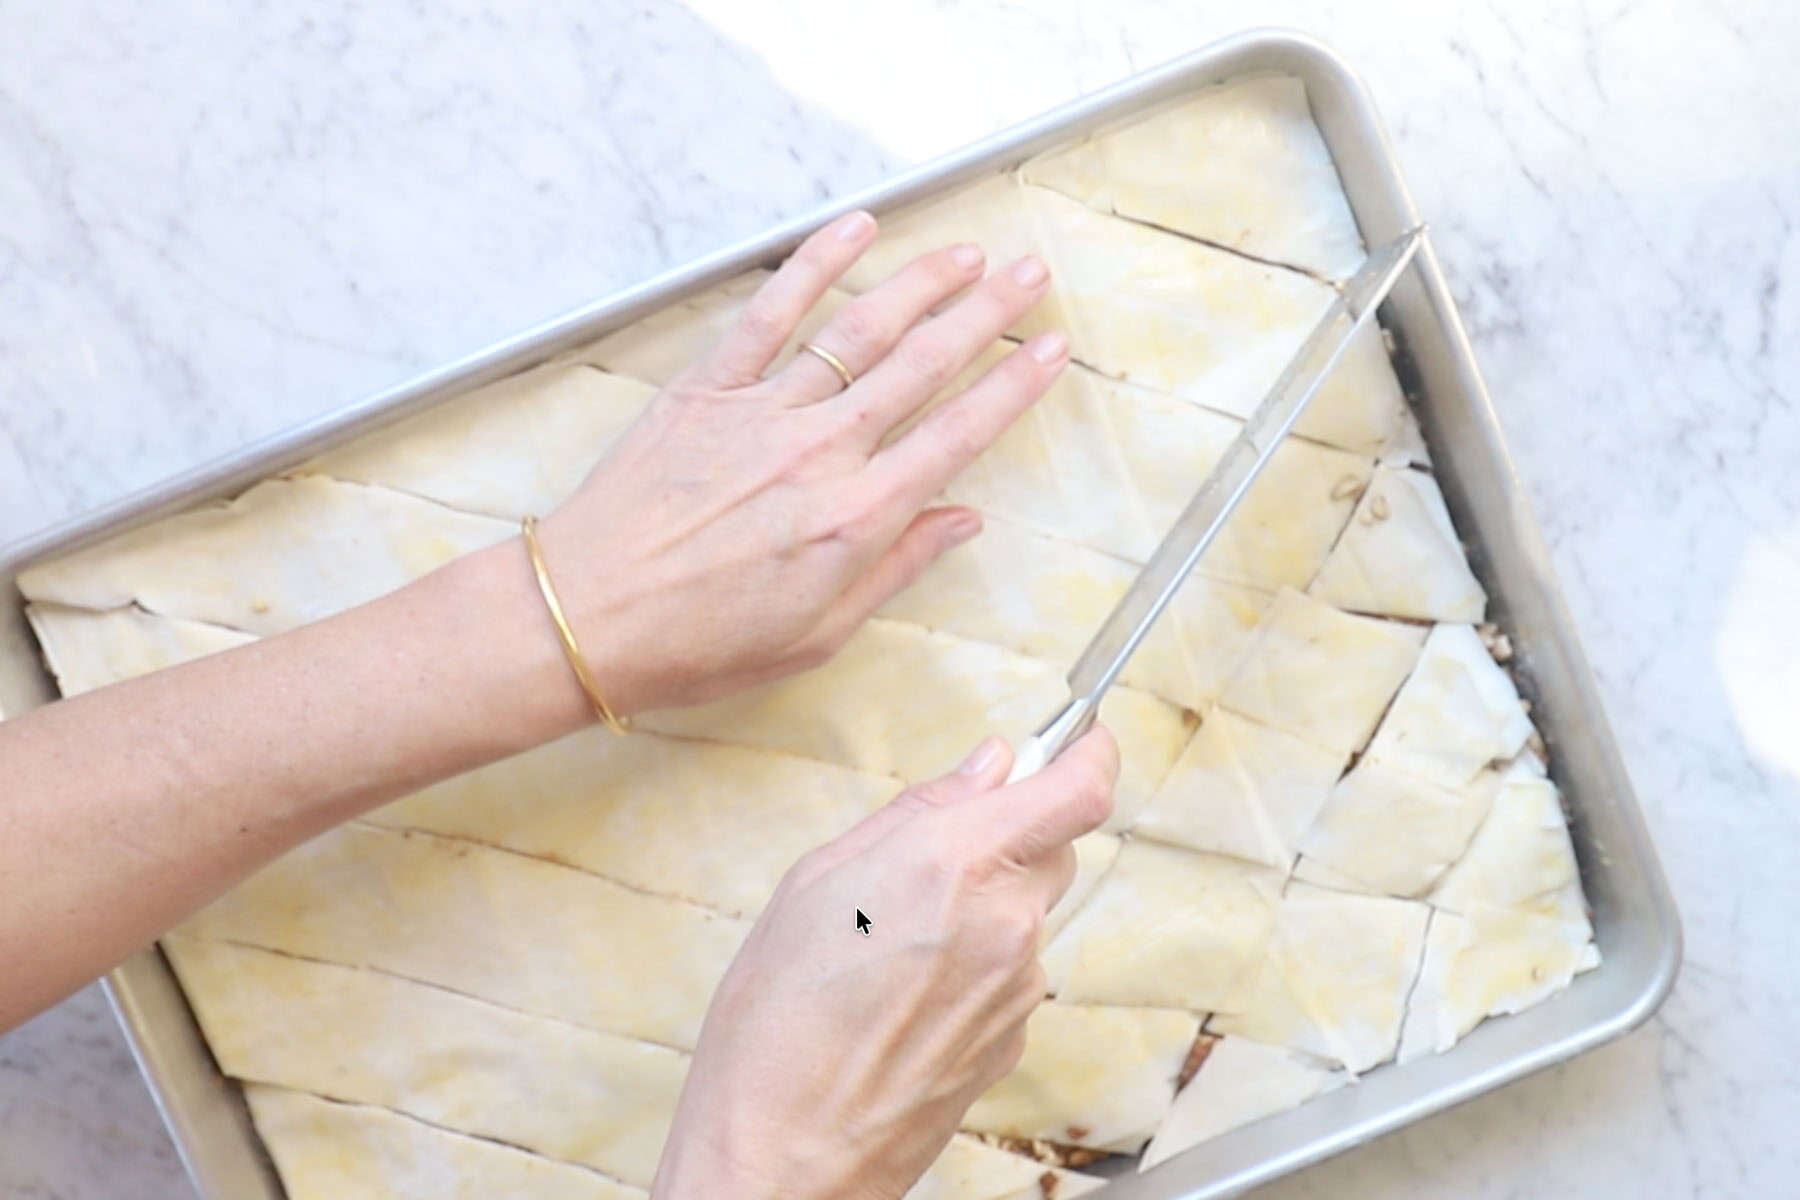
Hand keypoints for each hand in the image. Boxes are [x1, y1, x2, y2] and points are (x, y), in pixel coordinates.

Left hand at [535, 209, 1068, 716]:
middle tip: (1030, 274)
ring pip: (861, 329)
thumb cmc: (699, 642)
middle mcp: (821, 452)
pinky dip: (814, 265)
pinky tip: (856, 231)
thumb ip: (897, 567)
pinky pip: (770, 313)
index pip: (960, 434)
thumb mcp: (818, 633)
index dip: (1014, 385)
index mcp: (857, 518)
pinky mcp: (708, 390)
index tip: (1050, 347)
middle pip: (924, 363)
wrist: (587, 617)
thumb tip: (962, 520)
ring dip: (923, 284)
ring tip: (967, 254)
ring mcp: (764, 412)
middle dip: (987, 312)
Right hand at [651, 728, 1119, 1199]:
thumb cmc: (776, 1023)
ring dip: (986, 903)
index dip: (1093, 754)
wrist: (782, 1158)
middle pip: (1057, 846)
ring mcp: (1018, 989)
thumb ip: (916, 813)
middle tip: (939, 849)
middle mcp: (1006, 924)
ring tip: (894, 942)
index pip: (1078, 791)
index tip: (1082, 738)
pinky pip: (1012, 971)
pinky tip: (904, 992)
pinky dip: (975, 963)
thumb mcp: (815, 882)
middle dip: (1013, 832)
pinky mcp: (1014, 1040)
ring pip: (1030, 912)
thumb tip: (986, 767)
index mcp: (954, 865)